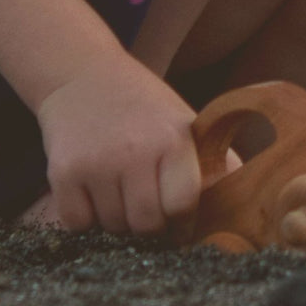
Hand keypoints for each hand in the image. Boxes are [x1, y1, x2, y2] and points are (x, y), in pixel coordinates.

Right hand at [34, 48, 202, 234]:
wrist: (82, 76)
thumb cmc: (143, 107)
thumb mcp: (185, 124)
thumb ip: (214, 163)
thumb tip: (241, 206)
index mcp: (173, 140)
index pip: (182, 206)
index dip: (183, 223)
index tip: (179, 223)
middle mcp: (135, 151)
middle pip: (146, 224)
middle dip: (150, 229)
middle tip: (148, 214)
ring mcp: (96, 163)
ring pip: (112, 227)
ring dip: (117, 223)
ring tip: (121, 196)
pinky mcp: (63, 172)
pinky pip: (78, 223)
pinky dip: (86, 220)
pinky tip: (94, 196)